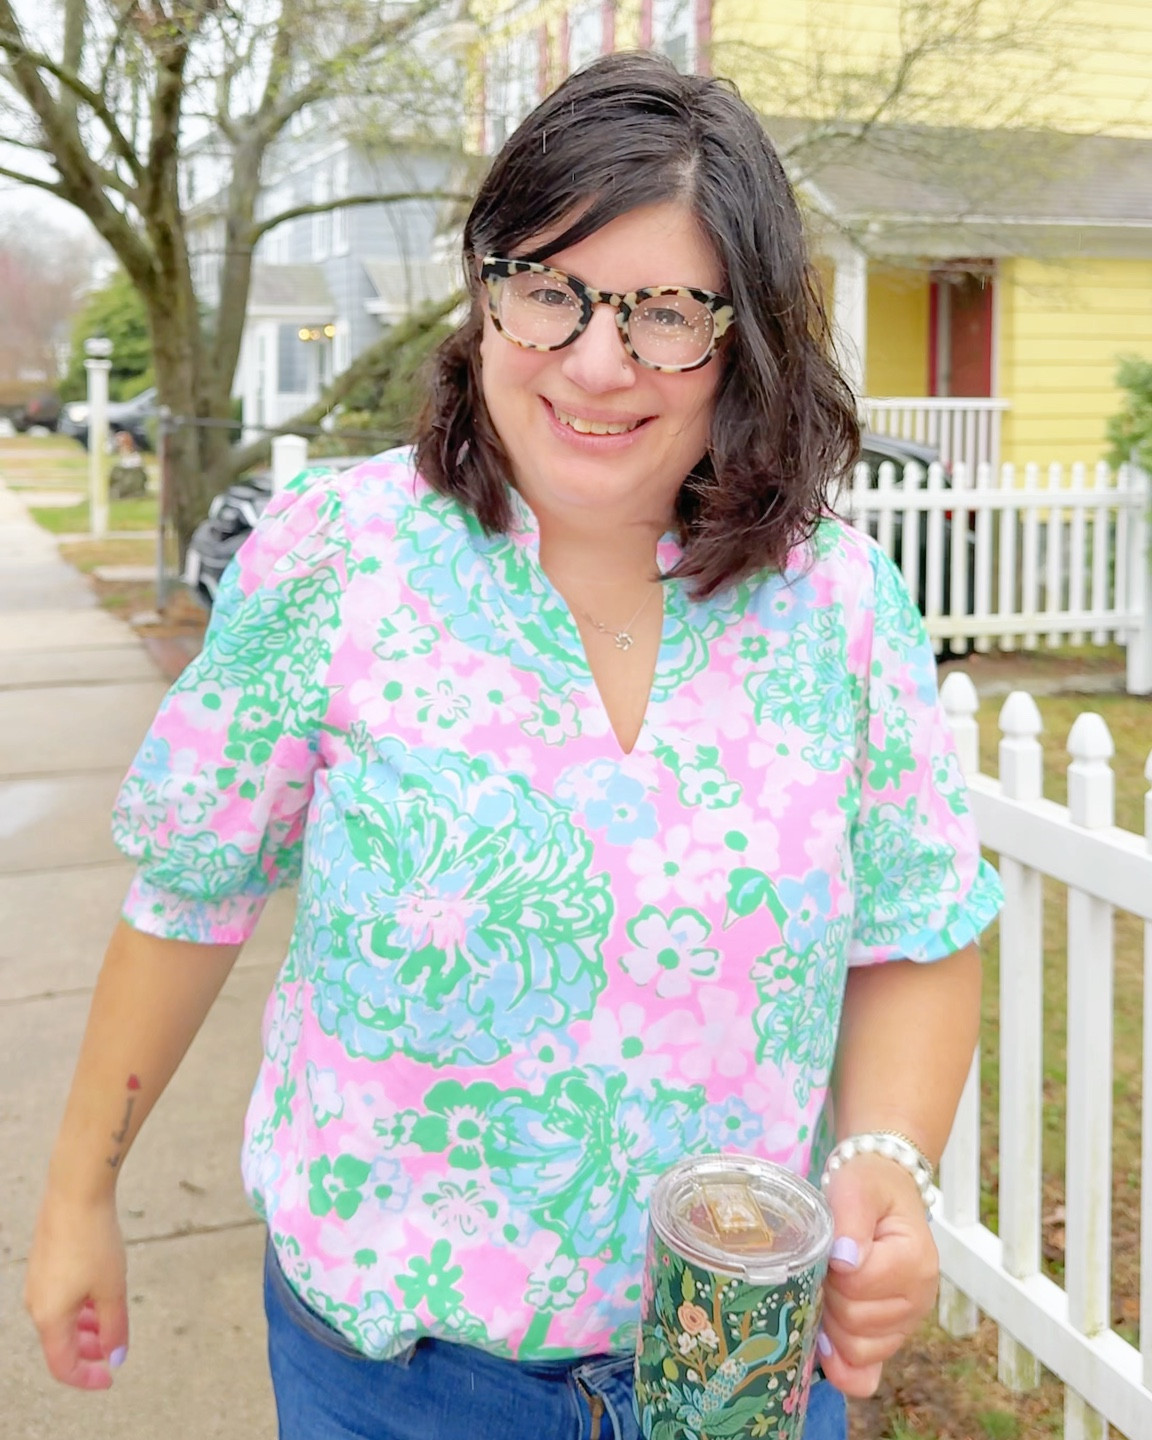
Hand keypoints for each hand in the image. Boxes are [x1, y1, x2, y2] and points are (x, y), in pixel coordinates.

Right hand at [25, 1189, 128, 1388]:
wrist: (75, 1194)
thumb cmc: (94, 1242)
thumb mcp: (112, 1289)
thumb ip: (115, 1327)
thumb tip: (116, 1357)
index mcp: (50, 1317)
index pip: (63, 1365)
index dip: (87, 1377)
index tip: (110, 1377)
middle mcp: (36, 1304)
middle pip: (61, 1342)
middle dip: (89, 1350)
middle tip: (114, 1348)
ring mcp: (38, 1283)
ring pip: (62, 1318)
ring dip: (86, 1327)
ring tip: (111, 1320)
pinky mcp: (44, 1264)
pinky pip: (60, 1297)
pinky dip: (80, 1306)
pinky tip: (100, 1294)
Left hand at [816, 1152, 938, 1396]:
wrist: (884, 1187)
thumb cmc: (869, 1185)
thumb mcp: (856, 1185)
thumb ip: (851, 1219)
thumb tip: (845, 1261)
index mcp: (915, 1261)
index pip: (857, 1287)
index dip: (830, 1271)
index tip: (825, 1248)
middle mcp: (919, 1298)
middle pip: (856, 1324)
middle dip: (828, 1297)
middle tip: (823, 1267)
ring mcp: (908, 1322)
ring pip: (858, 1350)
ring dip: (832, 1325)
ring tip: (827, 1289)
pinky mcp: (893, 1336)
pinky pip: (868, 1372)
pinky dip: (845, 1368)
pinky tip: (826, 1354)